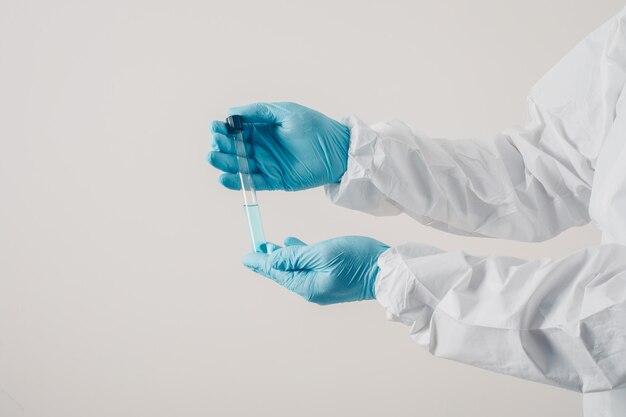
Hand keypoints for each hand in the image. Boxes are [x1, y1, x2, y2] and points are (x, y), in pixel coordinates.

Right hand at [208, 102, 349, 190]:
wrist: (338, 150)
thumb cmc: (315, 127)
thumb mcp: (285, 112)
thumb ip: (259, 111)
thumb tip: (232, 112)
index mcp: (262, 129)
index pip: (236, 130)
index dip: (224, 129)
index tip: (214, 128)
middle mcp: (262, 147)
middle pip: (235, 148)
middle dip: (222, 146)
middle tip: (214, 144)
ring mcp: (267, 164)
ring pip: (241, 165)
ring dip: (225, 163)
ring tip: (213, 158)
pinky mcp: (275, 180)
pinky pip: (253, 182)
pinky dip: (239, 182)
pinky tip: (225, 178)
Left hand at [243, 236, 388, 304]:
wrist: (388, 270)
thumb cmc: (358, 259)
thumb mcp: (322, 253)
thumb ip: (295, 256)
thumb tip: (270, 260)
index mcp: (307, 286)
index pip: (277, 273)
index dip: (261, 263)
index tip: (246, 256)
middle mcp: (312, 290)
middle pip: (285, 273)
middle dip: (269, 260)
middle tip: (256, 247)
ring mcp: (323, 287)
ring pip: (296, 270)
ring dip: (284, 257)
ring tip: (270, 245)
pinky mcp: (332, 281)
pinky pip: (308, 268)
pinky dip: (299, 257)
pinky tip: (294, 245)